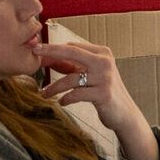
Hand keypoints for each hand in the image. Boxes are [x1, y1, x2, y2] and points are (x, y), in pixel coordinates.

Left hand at [37, 34, 159, 159]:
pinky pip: (76, 94)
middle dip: (51, 51)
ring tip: (45, 94)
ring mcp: (105, 78)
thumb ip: (75, 65)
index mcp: (103, 53)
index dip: (54, 48)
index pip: (74, 46)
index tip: (38, 50)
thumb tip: (49, 58)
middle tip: (35, 51)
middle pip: (72, 52)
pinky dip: (66, 99)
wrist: (125, 113)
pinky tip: (62, 102)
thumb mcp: (92, 74)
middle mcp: (105, 62)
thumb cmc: (104, 92)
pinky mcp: (103, 94)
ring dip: (54, 87)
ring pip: (70, 79)